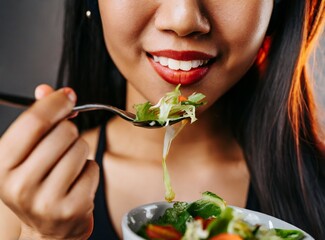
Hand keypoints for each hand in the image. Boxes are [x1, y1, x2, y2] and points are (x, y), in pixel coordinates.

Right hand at [0, 85, 98, 238]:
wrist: (47, 230)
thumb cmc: (38, 186)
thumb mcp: (27, 154)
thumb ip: (37, 120)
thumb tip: (46, 89)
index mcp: (2, 165)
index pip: (34, 122)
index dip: (55, 103)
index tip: (67, 95)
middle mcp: (19, 184)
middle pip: (64, 132)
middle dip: (69, 134)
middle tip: (63, 147)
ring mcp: (45, 199)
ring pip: (81, 148)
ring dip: (80, 153)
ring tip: (68, 169)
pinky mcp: (71, 207)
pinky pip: (93, 168)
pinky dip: (89, 171)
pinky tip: (76, 183)